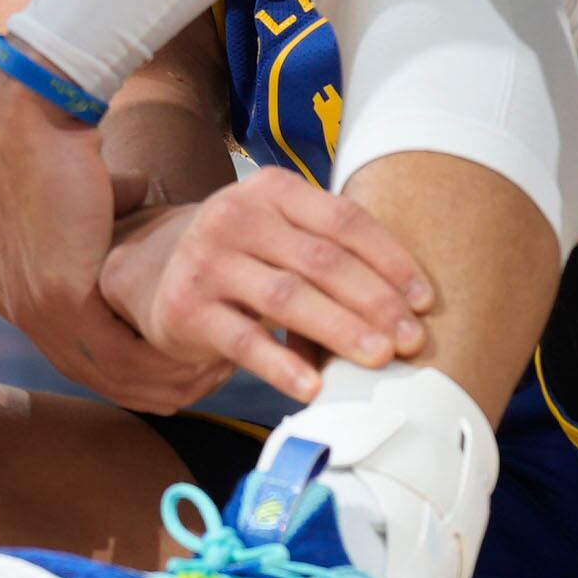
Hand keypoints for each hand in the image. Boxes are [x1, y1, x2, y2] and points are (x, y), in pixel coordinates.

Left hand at [0, 58, 225, 411]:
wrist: (30, 113)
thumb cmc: (54, 135)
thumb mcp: (83, 190)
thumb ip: (110, 207)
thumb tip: (138, 196)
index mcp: (21, 289)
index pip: (82, 352)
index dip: (134, 362)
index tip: (182, 359)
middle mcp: (21, 308)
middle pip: (98, 374)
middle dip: (157, 384)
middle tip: (210, 378)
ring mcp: (35, 307)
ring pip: (112, 373)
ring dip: (169, 378)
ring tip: (218, 370)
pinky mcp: (60, 297)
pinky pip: (119, 353)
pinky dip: (165, 361)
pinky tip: (204, 356)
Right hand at [99, 167, 433, 403]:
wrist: (153, 270)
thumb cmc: (244, 255)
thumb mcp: (281, 233)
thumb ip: (331, 251)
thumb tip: (407, 305)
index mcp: (272, 189)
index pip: (344, 220)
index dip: (391, 260)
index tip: (424, 300)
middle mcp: (236, 217)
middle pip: (321, 260)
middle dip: (375, 301)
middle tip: (411, 339)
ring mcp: (208, 262)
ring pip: (287, 298)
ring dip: (341, 330)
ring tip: (380, 358)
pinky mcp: (187, 309)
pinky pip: (244, 342)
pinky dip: (283, 366)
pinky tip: (315, 387)